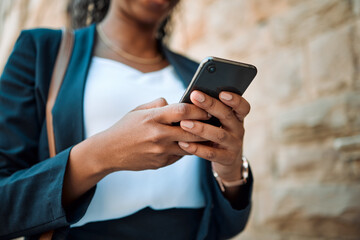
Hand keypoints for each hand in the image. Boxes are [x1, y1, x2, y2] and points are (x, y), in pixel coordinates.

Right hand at [92, 97, 209, 171]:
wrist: (109, 152)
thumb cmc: (125, 128)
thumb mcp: (138, 110)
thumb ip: (158, 105)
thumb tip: (175, 102)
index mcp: (152, 118)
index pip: (182, 111)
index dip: (198, 109)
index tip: (206, 107)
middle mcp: (158, 135)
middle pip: (191, 130)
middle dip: (205, 126)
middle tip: (215, 121)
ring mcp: (160, 152)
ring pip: (189, 146)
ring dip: (200, 140)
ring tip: (208, 133)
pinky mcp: (161, 163)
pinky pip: (180, 155)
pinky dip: (186, 149)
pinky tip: (190, 144)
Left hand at [178, 91, 250, 181]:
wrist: (227, 161)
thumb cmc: (217, 134)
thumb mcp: (219, 122)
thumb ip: (210, 111)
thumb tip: (192, 97)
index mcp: (237, 117)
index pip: (242, 107)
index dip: (235, 100)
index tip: (222, 93)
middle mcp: (238, 129)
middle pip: (227, 116)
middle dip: (210, 105)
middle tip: (195, 96)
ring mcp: (234, 145)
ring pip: (219, 135)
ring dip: (201, 128)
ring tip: (184, 123)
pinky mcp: (227, 159)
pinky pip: (211, 154)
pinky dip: (196, 148)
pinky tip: (182, 143)